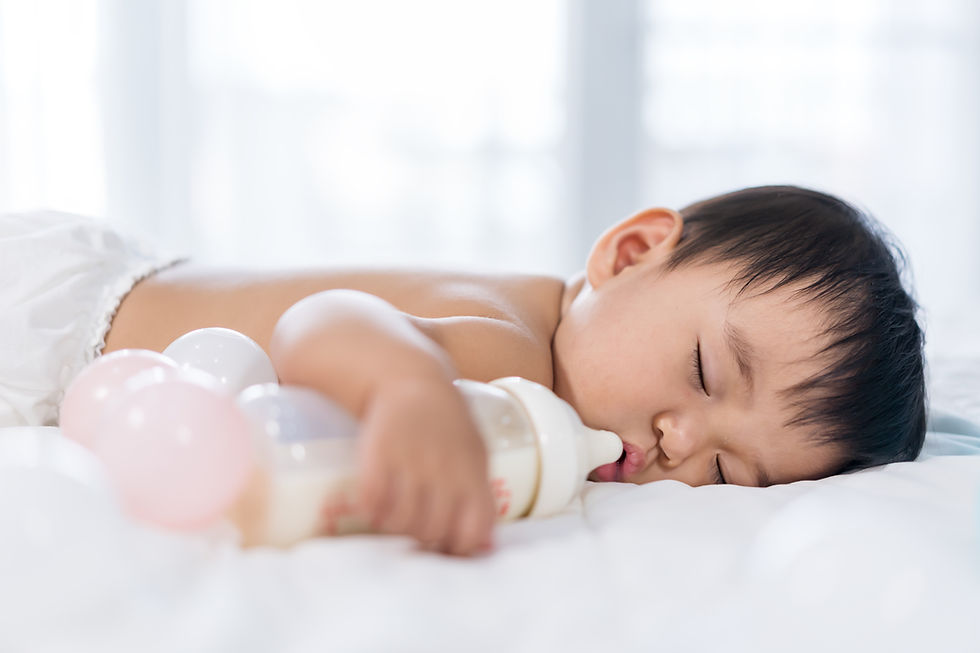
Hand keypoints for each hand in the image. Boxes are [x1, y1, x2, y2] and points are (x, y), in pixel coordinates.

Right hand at [355, 376, 495, 555]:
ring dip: (395, 529)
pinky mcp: (378, 452)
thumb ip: (480, 496)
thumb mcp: (475, 453)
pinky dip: (371, 512)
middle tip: (414, 532)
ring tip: (392, 521)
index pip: (473, 529)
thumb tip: (485, 548)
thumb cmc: (447, 423)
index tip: (448, 548)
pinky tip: (372, 509)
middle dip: (423, 540)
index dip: (460, 549)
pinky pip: (372, 501)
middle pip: (432, 531)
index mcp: (472, 471)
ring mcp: (410, 460)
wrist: (410, 378)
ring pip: (401, 522)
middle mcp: (443, 468)